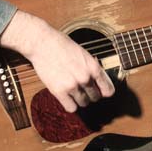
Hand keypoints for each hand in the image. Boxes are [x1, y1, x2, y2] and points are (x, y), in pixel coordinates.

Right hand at [0, 10, 114, 112]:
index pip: (108, 89)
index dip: (105, 91)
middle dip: (92, 94)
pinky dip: (71, 105)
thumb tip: (99, 81)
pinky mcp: (59, 91)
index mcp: (93, 66)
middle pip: (95, 97)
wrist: (43, 43)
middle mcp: (85, 78)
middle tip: (86, 89)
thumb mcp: (84, 54)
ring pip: (84, 103)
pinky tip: (68, 98)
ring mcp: (72, 86)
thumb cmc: (63, 45)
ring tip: (76, 92)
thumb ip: (91, 68)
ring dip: (81, 99)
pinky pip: (71, 107)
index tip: (103, 92)